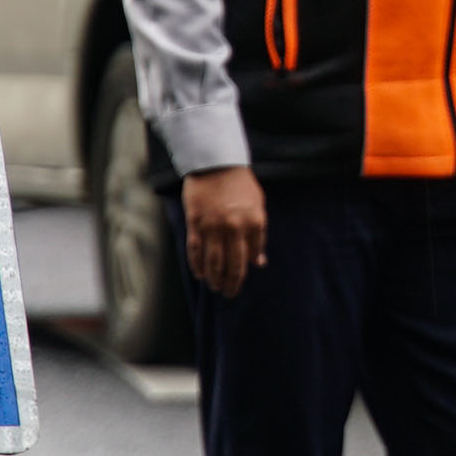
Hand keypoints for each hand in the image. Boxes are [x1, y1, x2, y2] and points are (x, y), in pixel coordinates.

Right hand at [180, 165, 266, 297]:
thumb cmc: (239, 183)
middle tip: (230, 293)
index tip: (241, 278)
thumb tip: (259, 261)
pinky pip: (196, 251)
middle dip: (232, 283)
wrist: (215, 162)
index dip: (247, 269)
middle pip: (234, 264)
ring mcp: (214, 227)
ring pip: (214, 262)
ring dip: (215, 279)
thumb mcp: (258, 205)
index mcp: (254, 222)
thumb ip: (259, 234)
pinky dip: (197, 266)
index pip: (252, 255)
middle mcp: (235, 228)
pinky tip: (200, 275)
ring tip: (215, 288)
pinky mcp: (195, 224)